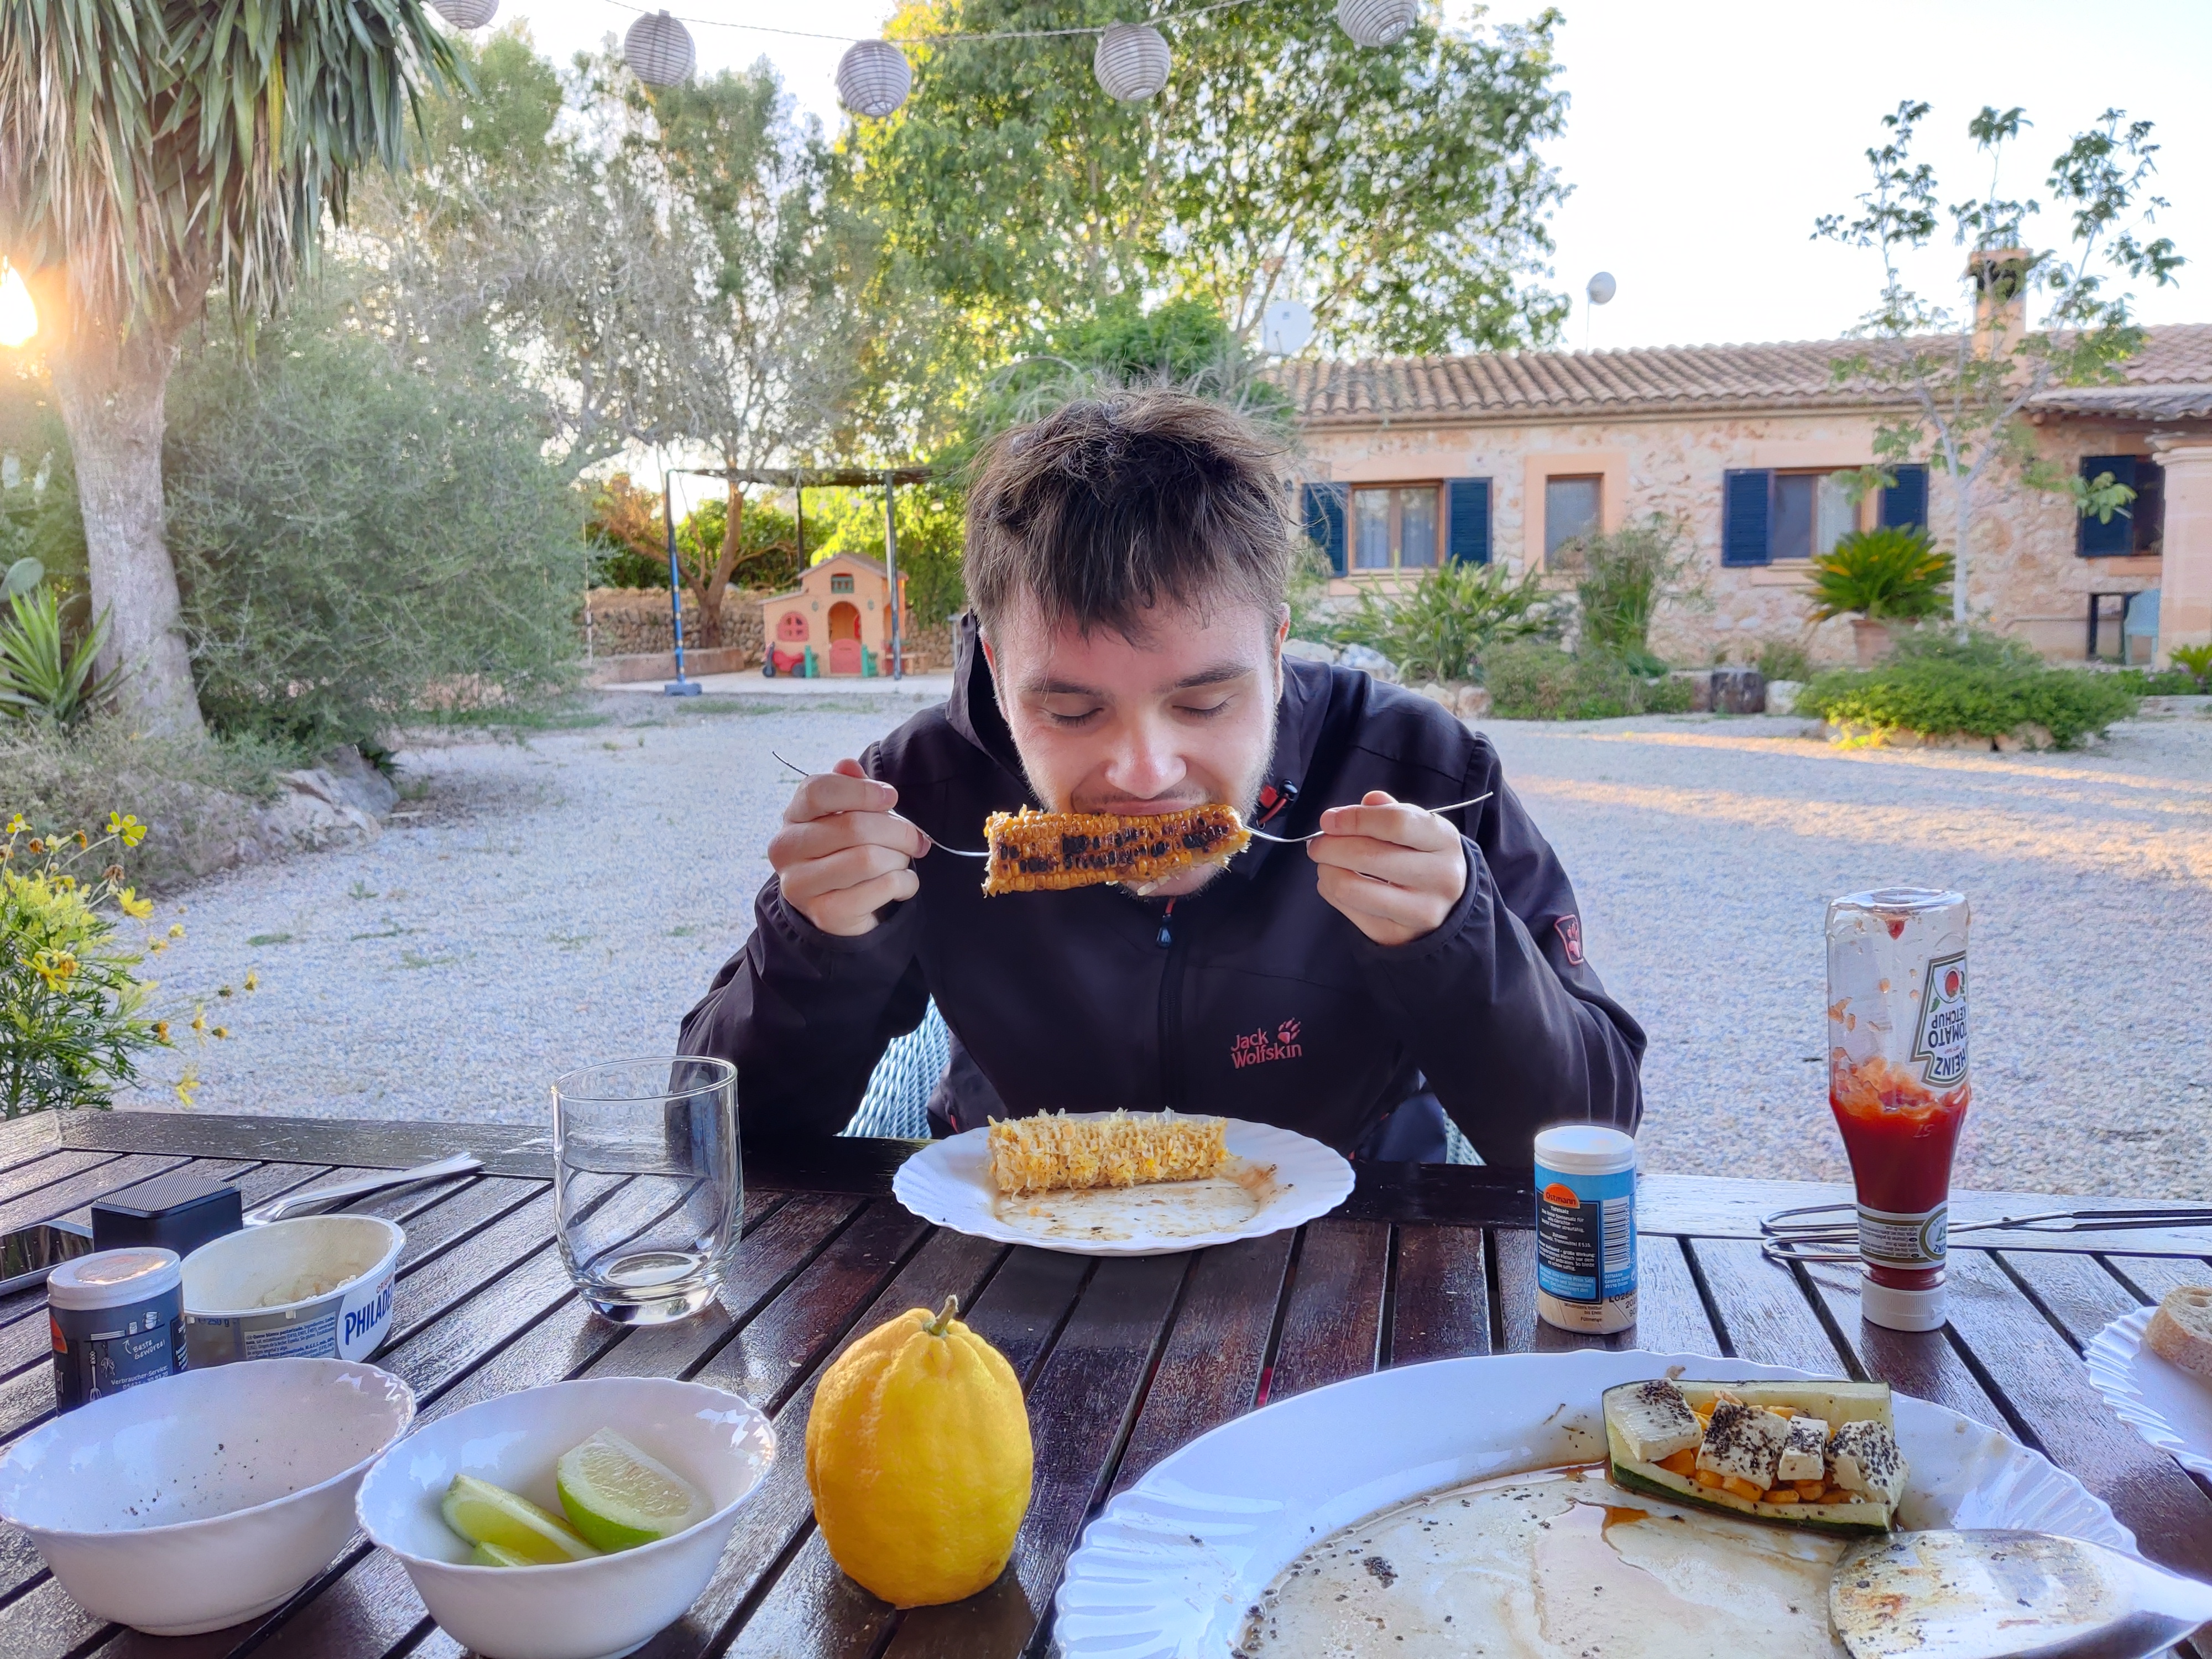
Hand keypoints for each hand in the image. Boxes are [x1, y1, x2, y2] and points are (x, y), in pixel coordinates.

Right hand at [768, 759, 929, 937]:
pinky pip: (879, 889)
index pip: (818, 791)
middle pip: (853, 826)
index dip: (862, 791)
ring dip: (899, 859)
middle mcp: (786, 850)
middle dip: (897, 830)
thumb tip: (848, 765)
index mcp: (792, 817)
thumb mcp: (845, 813)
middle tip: (915, 839)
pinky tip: (902, 884)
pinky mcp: (824, 914)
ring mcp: (800, 885)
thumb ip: (849, 787)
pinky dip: (904, 884)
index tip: (891, 797)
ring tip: (902, 861)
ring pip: (868, 859)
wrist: (836, 906)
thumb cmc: (845, 850)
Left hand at [1308, 790, 1468, 947]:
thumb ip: (1388, 812)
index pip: (1396, 823)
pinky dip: (1330, 890)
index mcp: (1444, 841)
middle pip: (1368, 856)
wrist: (1450, 906)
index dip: (1354, 819)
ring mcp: (1419, 911)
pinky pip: (1346, 908)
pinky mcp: (1396, 935)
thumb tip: (1356, 807)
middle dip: (1329, 846)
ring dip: (1326, 870)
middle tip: (1317, 843)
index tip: (1328, 820)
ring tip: (1326, 863)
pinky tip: (1336, 881)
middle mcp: (1439, 878)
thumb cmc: (1425, 857)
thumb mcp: (1419, 828)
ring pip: (1350, 887)